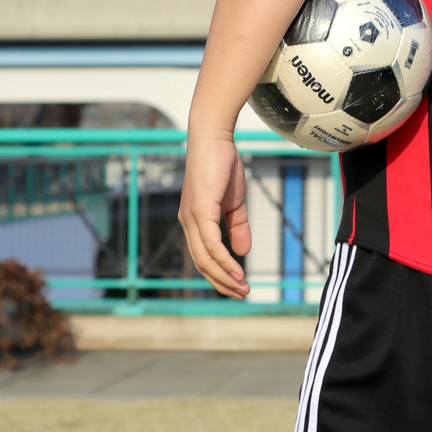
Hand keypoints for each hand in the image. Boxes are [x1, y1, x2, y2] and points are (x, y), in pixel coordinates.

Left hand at [178, 128, 251, 298]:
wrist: (213, 138)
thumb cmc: (222, 165)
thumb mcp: (234, 202)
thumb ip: (237, 226)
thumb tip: (243, 252)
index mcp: (194, 221)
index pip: (203, 257)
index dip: (219, 274)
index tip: (238, 286)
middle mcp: (188, 223)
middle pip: (202, 263)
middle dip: (222, 282)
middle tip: (242, 294)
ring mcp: (192, 218)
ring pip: (205, 258)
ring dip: (224, 276)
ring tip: (242, 288)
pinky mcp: (199, 211)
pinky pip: (210, 244)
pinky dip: (223, 260)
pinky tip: (237, 270)